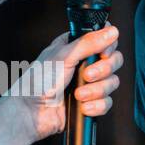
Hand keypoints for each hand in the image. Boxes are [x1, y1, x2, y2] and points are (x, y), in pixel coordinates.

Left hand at [0, 24, 121, 142]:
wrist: (31, 112)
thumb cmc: (37, 82)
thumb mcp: (63, 56)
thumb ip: (89, 42)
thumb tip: (112, 31)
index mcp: (76, 47)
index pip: (105, 40)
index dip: (109, 47)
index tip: (103, 53)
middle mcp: (84, 64)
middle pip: (113, 61)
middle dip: (103, 70)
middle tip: (87, 75)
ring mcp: (88, 84)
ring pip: (111, 83)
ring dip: (96, 90)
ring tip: (78, 94)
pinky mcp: (90, 102)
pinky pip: (106, 102)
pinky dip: (96, 105)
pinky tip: (82, 106)